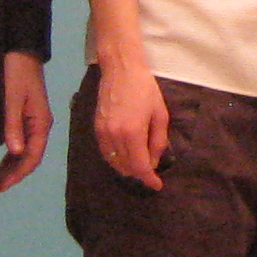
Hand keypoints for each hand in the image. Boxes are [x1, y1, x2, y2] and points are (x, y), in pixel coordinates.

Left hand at [0, 52, 52, 196]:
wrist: (18, 48)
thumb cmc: (14, 71)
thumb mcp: (10, 97)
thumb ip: (12, 124)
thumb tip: (14, 153)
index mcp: (40, 123)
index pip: (31, 157)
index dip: (15, 175)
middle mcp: (38, 126)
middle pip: (26, 159)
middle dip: (9, 177)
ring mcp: (31, 122)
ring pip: (22, 154)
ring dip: (8, 170)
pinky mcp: (23, 117)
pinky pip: (18, 144)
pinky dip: (8, 158)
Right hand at [92, 59, 171, 190]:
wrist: (120, 70)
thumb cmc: (145, 90)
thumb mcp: (160, 115)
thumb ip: (158, 141)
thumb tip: (154, 162)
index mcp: (132, 133)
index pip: (140, 166)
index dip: (149, 179)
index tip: (157, 185)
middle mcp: (114, 136)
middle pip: (126, 167)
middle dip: (140, 173)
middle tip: (152, 171)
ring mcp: (102, 133)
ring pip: (114, 163)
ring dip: (127, 168)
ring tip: (140, 165)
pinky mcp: (95, 129)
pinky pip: (105, 153)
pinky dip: (115, 160)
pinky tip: (125, 156)